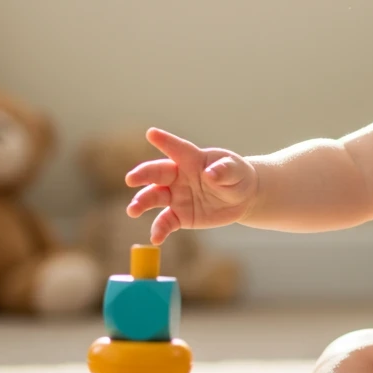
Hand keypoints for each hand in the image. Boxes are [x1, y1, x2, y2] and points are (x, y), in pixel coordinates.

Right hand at [125, 128, 257, 243]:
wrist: (241, 198)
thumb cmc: (236, 176)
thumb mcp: (236, 171)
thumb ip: (224, 171)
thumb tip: (210, 174)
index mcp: (192, 159)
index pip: (177, 148)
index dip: (165, 141)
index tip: (151, 133)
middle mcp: (178, 176)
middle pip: (157, 173)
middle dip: (142, 175)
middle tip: (131, 179)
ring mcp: (176, 196)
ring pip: (154, 197)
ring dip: (142, 203)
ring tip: (133, 210)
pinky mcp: (179, 215)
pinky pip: (166, 222)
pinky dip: (159, 230)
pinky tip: (156, 238)